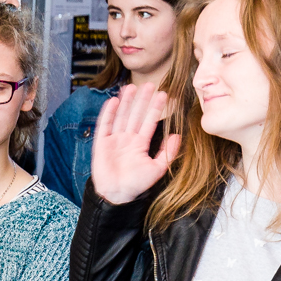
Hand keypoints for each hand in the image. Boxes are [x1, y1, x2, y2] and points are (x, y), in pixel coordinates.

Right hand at [90, 82, 178, 204]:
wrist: (117, 195)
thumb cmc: (136, 185)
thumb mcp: (157, 169)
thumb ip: (168, 152)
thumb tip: (178, 136)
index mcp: (140, 144)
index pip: (149, 122)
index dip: (156, 108)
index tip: (163, 94)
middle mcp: (127, 139)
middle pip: (135, 115)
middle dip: (142, 100)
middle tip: (149, 84)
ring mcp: (114, 140)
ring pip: (121, 116)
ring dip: (126, 102)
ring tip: (131, 87)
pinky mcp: (101, 143)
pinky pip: (104, 125)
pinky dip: (108, 113)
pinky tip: (113, 101)